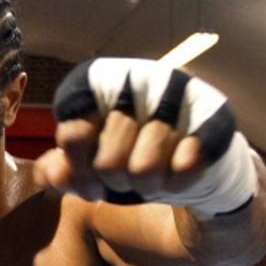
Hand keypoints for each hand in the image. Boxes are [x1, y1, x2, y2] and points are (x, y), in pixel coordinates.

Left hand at [36, 59, 257, 219]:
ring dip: (148, 187)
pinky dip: (178, 185)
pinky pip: (182, 172)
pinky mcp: (212, 119)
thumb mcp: (91, 163)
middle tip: (127, 179)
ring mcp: (177, 96)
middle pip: (107, 163)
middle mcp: (137, 78)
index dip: (78, 169)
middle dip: (116, 184)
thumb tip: (53, 175)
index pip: (73, 133)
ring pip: (144, 171)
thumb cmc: (134, 154)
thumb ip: (65, 168)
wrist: (195, 159)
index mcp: (100, 81)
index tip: (89, 180)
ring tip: (154, 176)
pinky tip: (180, 173)